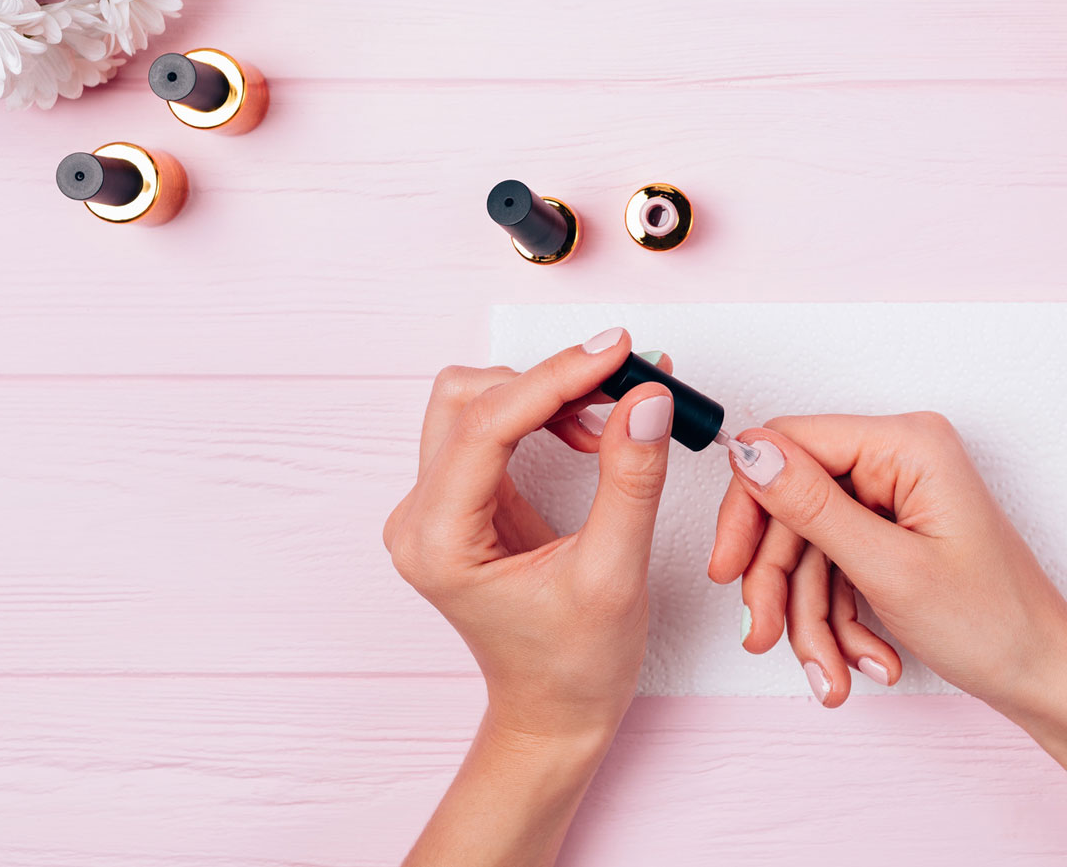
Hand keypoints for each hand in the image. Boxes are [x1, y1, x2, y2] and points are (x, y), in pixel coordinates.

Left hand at [385, 330, 674, 745]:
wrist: (554, 714)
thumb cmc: (575, 665)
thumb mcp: (615, 574)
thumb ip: (629, 481)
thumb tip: (645, 398)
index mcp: (439, 542)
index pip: (487, 425)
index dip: (554, 378)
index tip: (616, 352)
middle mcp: (421, 518)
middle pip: (469, 399)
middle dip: (549, 382)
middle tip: (624, 384)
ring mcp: (436, 507)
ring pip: (478, 404)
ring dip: (547, 395)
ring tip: (612, 415)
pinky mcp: (463, 501)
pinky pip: (495, 428)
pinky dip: (546, 415)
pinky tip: (592, 432)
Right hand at [709, 412, 1066, 714]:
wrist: (1043, 679)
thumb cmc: (995, 623)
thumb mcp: (889, 569)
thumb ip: (812, 507)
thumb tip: (749, 453)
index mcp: (908, 443)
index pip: (790, 444)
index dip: (749, 506)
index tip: (726, 568)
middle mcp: (899, 459)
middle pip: (793, 506)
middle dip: (781, 583)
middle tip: (765, 638)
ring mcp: (895, 497)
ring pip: (808, 549)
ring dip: (811, 618)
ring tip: (832, 676)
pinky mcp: (891, 533)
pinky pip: (833, 569)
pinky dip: (837, 622)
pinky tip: (866, 663)